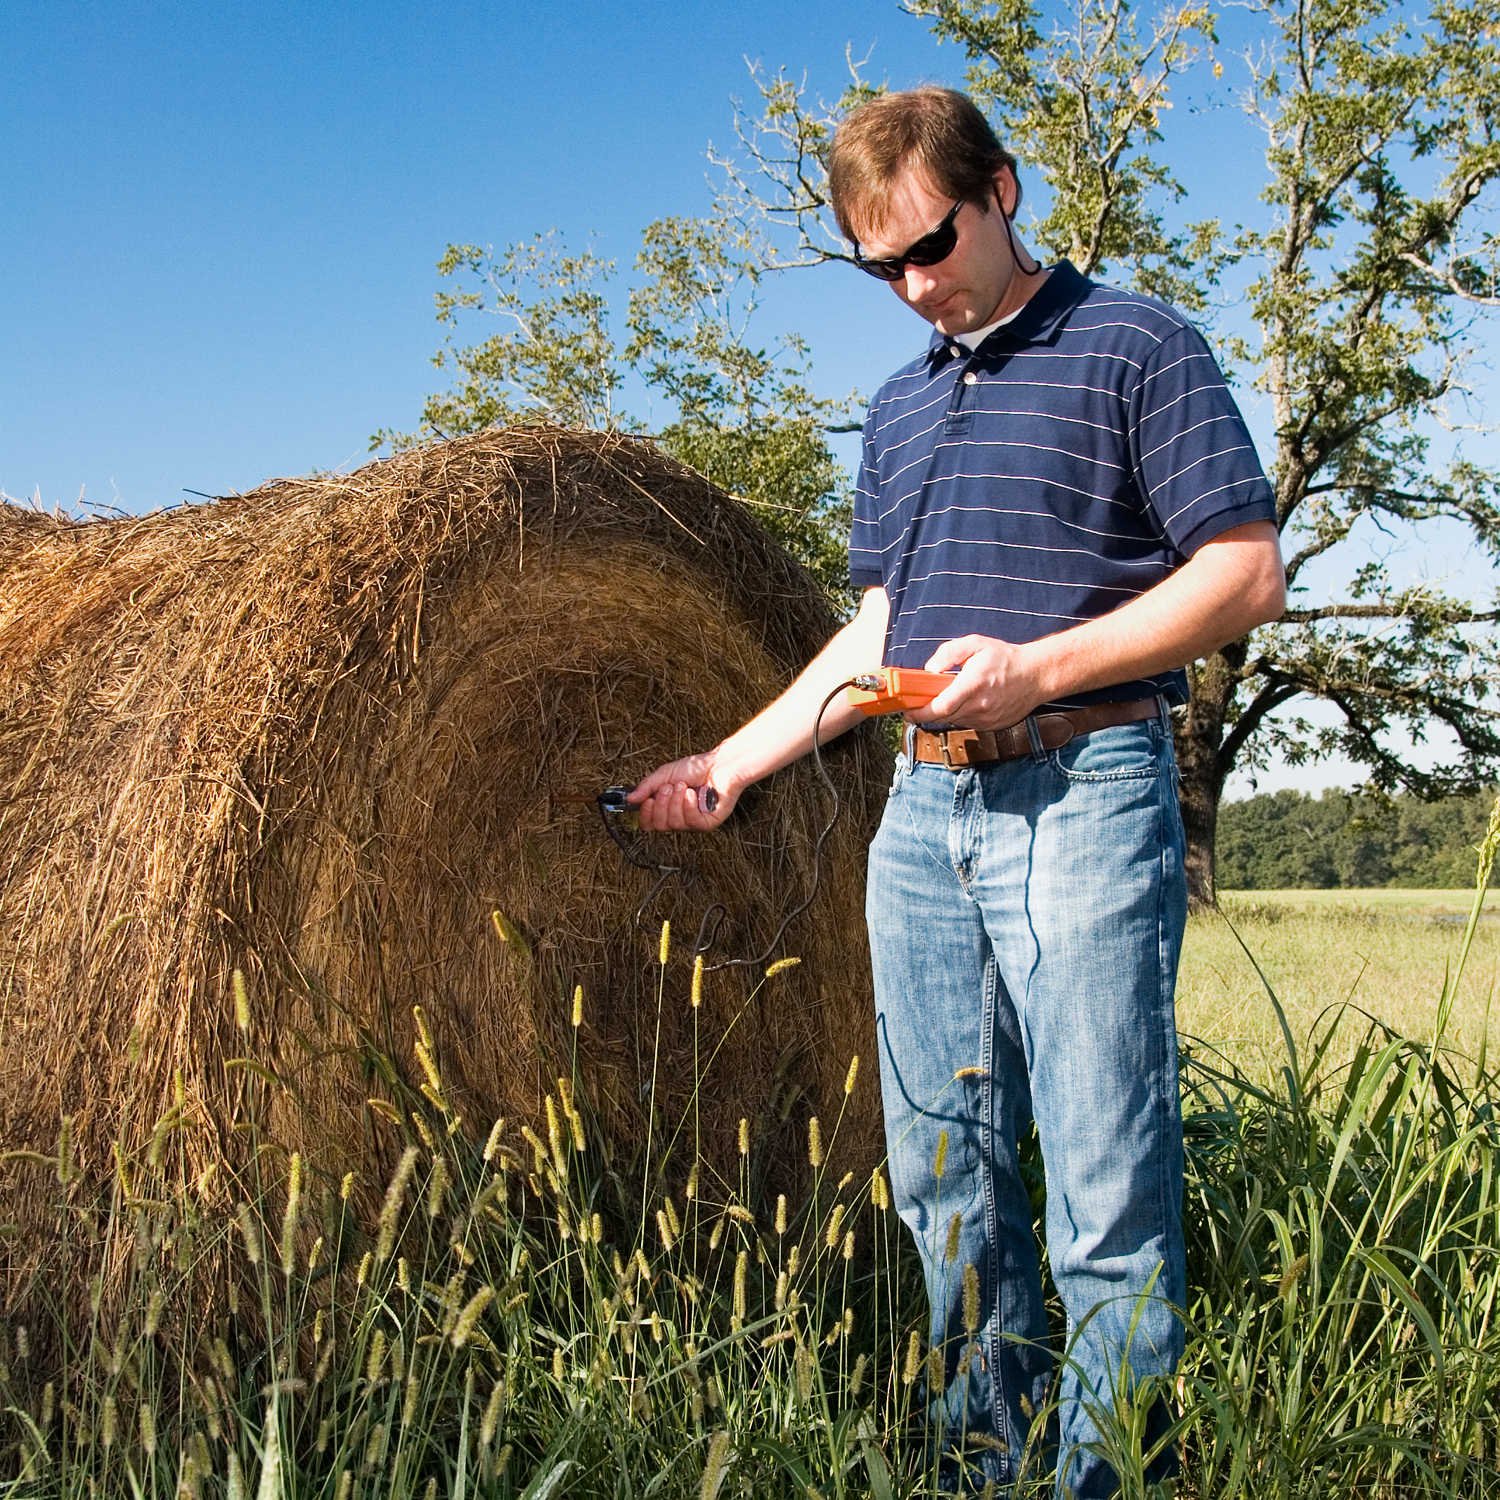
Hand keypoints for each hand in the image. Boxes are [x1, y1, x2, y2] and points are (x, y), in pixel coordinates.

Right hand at [628, 751, 737, 832]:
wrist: (719, 764)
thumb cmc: (696, 768)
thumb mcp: (665, 774)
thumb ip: (647, 787)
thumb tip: (630, 799)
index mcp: (667, 808)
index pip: (649, 823)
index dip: (646, 814)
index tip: (647, 800)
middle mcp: (679, 817)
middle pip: (660, 826)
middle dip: (662, 804)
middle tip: (669, 788)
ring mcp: (693, 822)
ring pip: (674, 824)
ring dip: (677, 802)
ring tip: (684, 787)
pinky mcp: (708, 823)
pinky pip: (691, 822)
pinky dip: (689, 806)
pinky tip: (693, 794)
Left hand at [909, 635, 1044, 730]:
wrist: (1037, 674)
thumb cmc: (1005, 658)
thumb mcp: (976, 644)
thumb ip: (949, 652)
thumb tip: (930, 669)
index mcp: (972, 685)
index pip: (939, 708)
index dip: (919, 713)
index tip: (908, 710)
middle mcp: (979, 706)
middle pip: (944, 717)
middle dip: (929, 711)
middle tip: (922, 699)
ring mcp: (987, 719)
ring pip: (955, 720)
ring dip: (947, 711)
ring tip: (953, 693)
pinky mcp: (993, 726)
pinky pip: (969, 723)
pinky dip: (963, 714)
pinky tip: (970, 700)